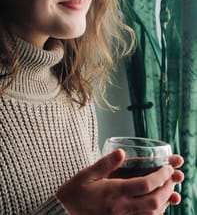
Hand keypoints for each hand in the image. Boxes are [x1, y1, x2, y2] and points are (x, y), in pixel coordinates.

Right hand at [56, 149, 183, 214]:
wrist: (64, 214)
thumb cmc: (74, 192)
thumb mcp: (87, 174)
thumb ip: (105, 163)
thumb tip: (121, 152)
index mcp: (113, 192)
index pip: (145, 185)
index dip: (160, 176)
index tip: (167, 167)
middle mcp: (120, 208)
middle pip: (154, 201)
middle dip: (167, 188)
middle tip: (172, 177)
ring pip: (152, 214)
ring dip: (164, 202)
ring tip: (168, 189)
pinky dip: (155, 213)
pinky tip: (156, 204)